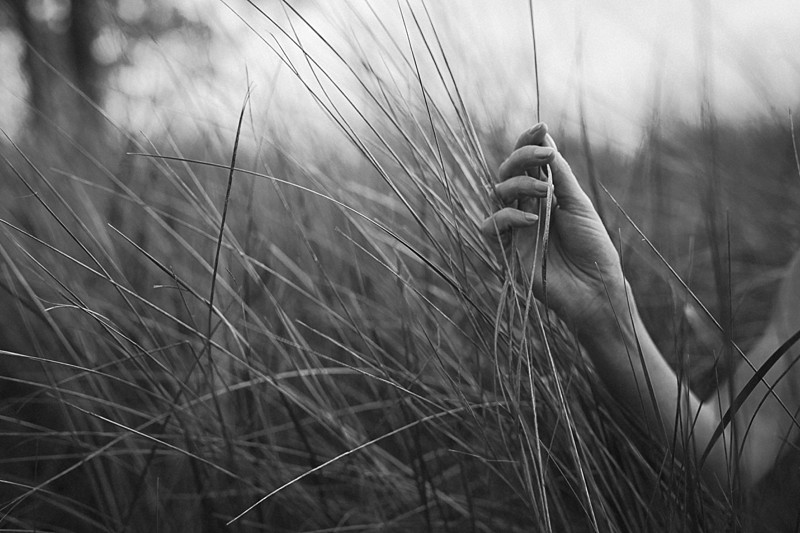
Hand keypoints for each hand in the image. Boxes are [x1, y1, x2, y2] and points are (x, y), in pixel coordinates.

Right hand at [481, 123, 625, 326]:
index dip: (529, 141)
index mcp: (545, 193)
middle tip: (545, 157)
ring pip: (497, 192)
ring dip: (519, 186)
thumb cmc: (593, 247)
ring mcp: (516, 227)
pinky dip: (508, 218)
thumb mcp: (578, 205)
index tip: (541, 127)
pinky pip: (491, 226)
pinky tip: (531, 221)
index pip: (528, 161)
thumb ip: (559, 175)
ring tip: (545, 194)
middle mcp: (527, 206)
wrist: (595, 288)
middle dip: (523, 157)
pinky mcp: (507, 250)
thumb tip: (546, 140)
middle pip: (508, 171)